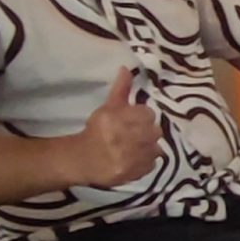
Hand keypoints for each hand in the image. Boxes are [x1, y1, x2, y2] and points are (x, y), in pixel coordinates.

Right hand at [76, 68, 158, 186]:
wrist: (84, 159)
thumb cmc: (97, 130)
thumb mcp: (108, 107)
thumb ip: (121, 88)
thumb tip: (127, 68)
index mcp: (127, 118)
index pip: (148, 114)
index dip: (139, 117)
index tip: (130, 121)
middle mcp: (136, 137)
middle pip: (155, 130)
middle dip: (144, 132)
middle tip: (131, 135)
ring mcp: (139, 156)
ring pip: (156, 147)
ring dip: (147, 146)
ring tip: (132, 148)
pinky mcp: (140, 172)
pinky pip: (152, 163)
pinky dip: (145, 161)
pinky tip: (133, 159)